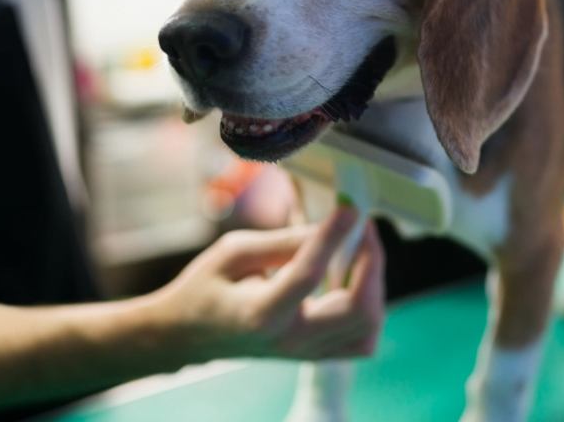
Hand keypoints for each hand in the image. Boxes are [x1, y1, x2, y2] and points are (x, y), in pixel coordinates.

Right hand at [152, 207, 384, 362]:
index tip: (349, 208)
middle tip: (362, 229)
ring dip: (374, 283)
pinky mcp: (315, 354)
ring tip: (358, 253)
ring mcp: (306, 352)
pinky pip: (362, 340)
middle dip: (370, 262)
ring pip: (368, 326)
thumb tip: (332, 226)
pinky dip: (370, 308)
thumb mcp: (234, 252)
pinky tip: (354, 281)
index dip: (333, 236)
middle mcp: (290, 339)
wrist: (188, 335)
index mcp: (262, 313)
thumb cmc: (206, 288)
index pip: (309, 274)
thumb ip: (285, 242)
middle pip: (357, 309)